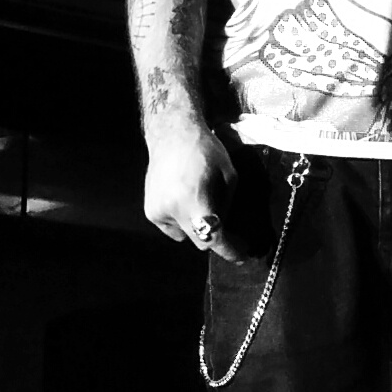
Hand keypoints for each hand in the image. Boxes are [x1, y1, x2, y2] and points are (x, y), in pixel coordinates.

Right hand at [143, 124, 249, 261]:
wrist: (173, 134)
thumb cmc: (206, 150)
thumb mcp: (229, 177)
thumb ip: (226, 206)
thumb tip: (225, 227)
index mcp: (192, 202)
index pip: (213, 238)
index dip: (229, 251)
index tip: (241, 256)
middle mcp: (171, 211)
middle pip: (200, 242)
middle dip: (215, 237)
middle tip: (227, 228)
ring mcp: (157, 213)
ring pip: (184, 236)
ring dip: (195, 227)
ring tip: (198, 201)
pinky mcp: (150, 211)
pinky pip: (171, 227)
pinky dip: (181, 220)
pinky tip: (183, 198)